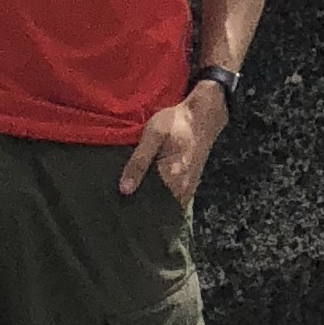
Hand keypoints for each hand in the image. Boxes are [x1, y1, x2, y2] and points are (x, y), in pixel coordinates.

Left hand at [120, 82, 224, 202]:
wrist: (203, 114)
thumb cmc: (177, 122)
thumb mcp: (153, 135)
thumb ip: (139, 162)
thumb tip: (124, 190)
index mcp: (173, 180)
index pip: (150, 208)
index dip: (134, 210)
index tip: (120, 208)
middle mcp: (182, 190)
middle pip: (158, 210)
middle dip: (141, 207)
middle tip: (123, 201)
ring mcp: (188, 189)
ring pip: (165, 205)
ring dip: (151, 202)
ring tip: (133, 194)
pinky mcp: (189, 184)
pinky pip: (172, 198)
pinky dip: (160, 196)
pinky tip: (148, 186)